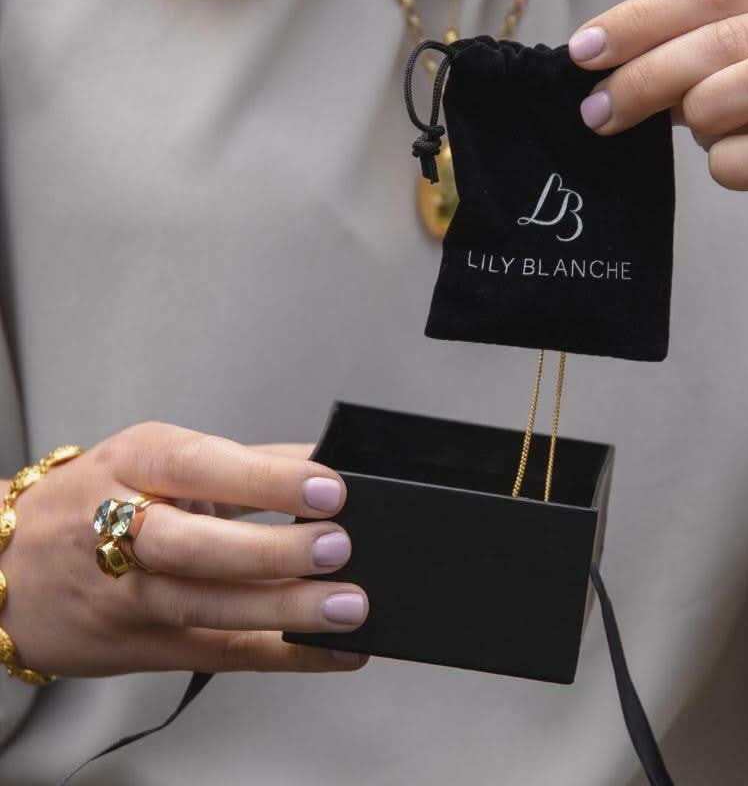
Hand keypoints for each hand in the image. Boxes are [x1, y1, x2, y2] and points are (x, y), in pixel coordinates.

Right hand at [1, 423, 369, 676]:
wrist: (5, 565)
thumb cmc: (97, 498)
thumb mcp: (158, 457)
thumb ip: (244, 461)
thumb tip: (328, 461)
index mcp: (135, 465)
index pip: (202, 468)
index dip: (265, 479)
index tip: (328, 485)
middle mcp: (122, 530)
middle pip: (197, 546)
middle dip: (272, 549)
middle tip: (338, 546)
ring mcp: (129, 596)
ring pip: (207, 607)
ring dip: (285, 611)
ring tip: (349, 606)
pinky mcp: (143, 646)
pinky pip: (220, 652)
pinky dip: (283, 655)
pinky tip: (334, 649)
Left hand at [568, 0, 747, 363]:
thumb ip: (700, 52)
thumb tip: (604, 59)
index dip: (642, 16)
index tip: (583, 51)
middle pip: (733, 30)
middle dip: (649, 71)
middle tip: (599, 110)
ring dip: (700, 112)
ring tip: (693, 134)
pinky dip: (729, 164)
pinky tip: (731, 168)